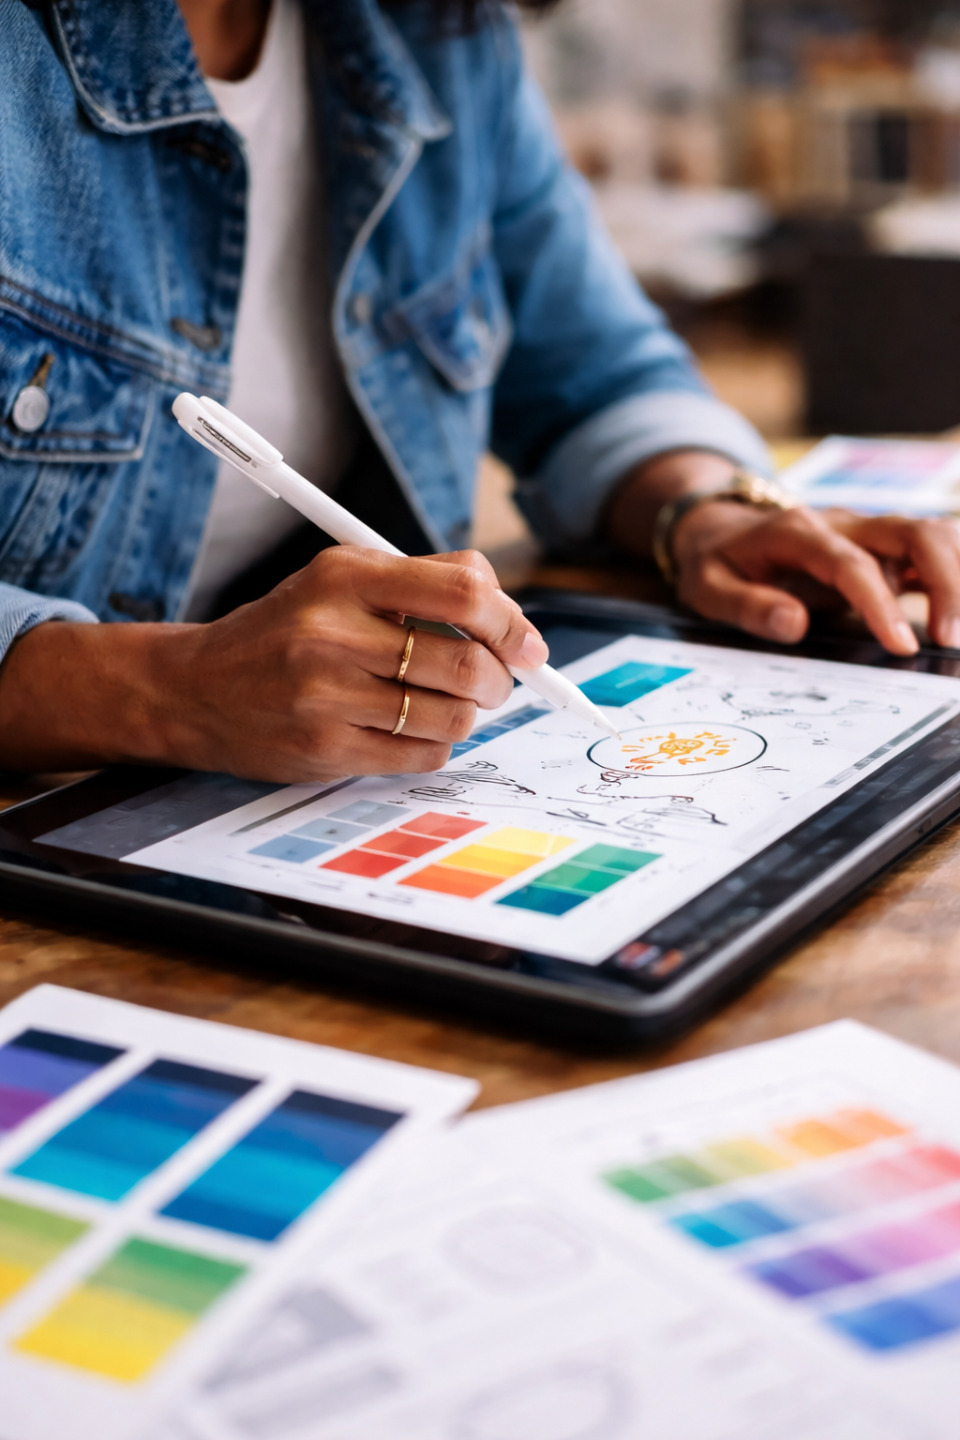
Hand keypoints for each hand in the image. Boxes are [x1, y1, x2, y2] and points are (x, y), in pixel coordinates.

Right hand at [0, 548, 548, 779]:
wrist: (194, 690)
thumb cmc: (281, 632)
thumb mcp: (338, 581)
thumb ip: (421, 582)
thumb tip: (510, 614)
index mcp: (345, 576)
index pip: (464, 590)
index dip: (511, 621)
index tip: (527, 645)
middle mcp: (334, 632)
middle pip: (467, 661)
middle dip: (500, 679)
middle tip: (497, 682)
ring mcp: (327, 695)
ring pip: (453, 714)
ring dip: (468, 714)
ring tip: (447, 704)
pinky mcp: (326, 748)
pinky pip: (422, 754)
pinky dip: (435, 744)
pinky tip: (411, 729)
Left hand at [672, 501, 959, 653]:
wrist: (718, 526)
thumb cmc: (716, 561)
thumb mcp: (708, 587)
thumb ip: (748, 606)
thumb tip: (794, 624)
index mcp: (799, 533)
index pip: (853, 564)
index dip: (880, 603)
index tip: (902, 645)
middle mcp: (843, 524)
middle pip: (914, 532)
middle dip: (946, 580)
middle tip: (949, 637)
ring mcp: (867, 531)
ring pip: (932, 533)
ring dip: (956, 574)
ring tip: (956, 629)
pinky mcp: (881, 546)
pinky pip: (930, 549)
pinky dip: (951, 573)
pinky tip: (955, 614)